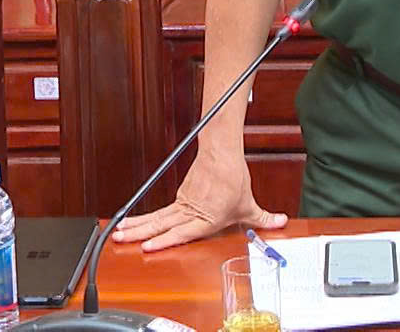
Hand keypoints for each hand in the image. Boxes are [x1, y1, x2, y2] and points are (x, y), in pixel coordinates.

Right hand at [111, 153, 285, 251]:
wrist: (223, 153)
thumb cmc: (233, 178)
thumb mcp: (250, 205)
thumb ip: (263, 219)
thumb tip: (280, 222)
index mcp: (206, 218)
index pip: (181, 232)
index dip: (164, 240)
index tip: (147, 245)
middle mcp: (191, 212)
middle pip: (161, 223)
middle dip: (140, 232)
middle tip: (120, 238)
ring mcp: (183, 203)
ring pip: (157, 217)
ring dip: (137, 225)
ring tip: (119, 231)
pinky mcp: (181, 196)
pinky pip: (162, 210)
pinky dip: (146, 218)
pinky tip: (134, 224)